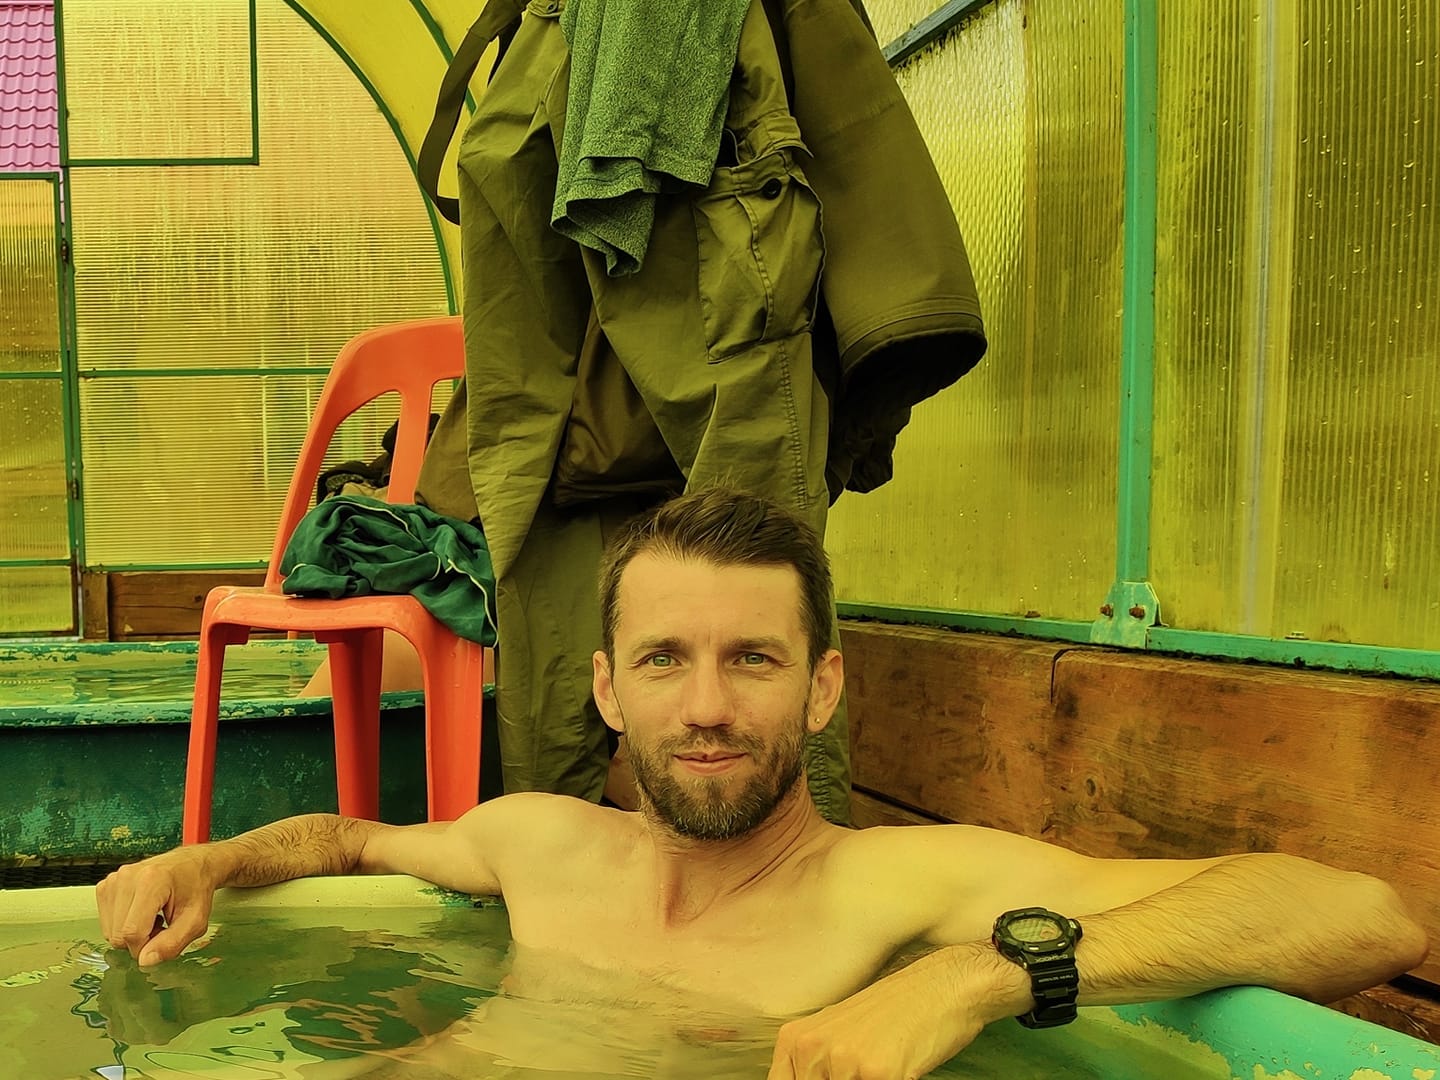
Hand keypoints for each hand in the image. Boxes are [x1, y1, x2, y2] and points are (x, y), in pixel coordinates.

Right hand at [96, 848, 218, 966]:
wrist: (192, 865)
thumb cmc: (196, 889)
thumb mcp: (195, 921)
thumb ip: (172, 944)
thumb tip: (145, 961)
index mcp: (151, 881)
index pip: (132, 933)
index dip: (145, 947)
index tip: (163, 938)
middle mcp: (127, 877)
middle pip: (117, 934)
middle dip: (140, 940)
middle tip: (162, 925)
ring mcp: (113, 880)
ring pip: (109, 931)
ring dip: (131, 933)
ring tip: (153, 917)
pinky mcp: (106, 885)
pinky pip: (106, 922)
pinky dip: (123, 924)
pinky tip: (141, 912)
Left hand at [767, 945, 1006, 1079]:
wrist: (940, 986)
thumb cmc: (894, 1011)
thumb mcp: (838, 1032)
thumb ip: (814, 1065)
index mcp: (795, 1039)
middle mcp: (812, 1048)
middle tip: (866, 1072)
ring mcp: (843, 1061)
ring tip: (885, 1069)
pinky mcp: (878, 1073)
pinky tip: (900, 1070)